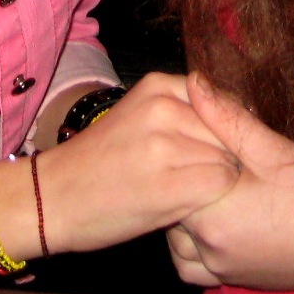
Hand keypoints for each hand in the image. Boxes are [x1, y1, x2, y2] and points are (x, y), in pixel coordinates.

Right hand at [39, 71, 238, 252]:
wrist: (53, 196)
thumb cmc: (101, 160)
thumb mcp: (140, 114)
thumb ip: (184, 109)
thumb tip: (240, 116)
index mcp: (158, 86)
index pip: (224, 103)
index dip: (227, 133)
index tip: (214, 152)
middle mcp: (163, 109)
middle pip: (229, 133)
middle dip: (225, 157)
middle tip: (198, 177)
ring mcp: (164, 147)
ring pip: (227, 161)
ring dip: (218, 181)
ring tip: (190, 192)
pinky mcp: (167, 187)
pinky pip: (218, 188)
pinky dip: (211, 201)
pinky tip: (188, 207)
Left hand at [168, 72, 293, 289]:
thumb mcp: (273, 148)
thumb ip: (226, 116)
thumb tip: (194, 82)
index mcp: (216, 216)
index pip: (174, 175)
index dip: (184, 147)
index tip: (201, 133)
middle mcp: (213, 250)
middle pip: (173, 207)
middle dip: (184, 179)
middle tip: (209, 156)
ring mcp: (225, 269)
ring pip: (178, 240)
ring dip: (185, 214)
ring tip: (210, 185)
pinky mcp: (238, 279)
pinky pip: (195, 268)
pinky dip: (195, 247)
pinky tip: (216, 219)